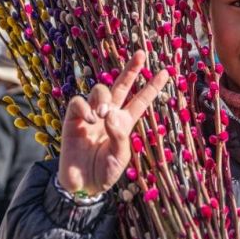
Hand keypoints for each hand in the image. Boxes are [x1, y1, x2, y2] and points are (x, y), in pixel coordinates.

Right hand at [58, 51, 168, 196]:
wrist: (83, 185)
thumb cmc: (105, 172)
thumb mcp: (120, 156)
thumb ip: (119, 135)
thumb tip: (110, 114)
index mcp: (125, 122)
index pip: (141, 100)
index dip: (153, 87)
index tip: (166, 72)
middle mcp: (109, 114)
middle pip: (121, 85)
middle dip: (132, 69)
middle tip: (142, 53)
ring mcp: (91, 115)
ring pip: (100, 90)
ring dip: (103, 99)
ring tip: (101, 116)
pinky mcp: (73, 120)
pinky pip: (78, 102)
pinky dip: (84, 108)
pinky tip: (89, 120)